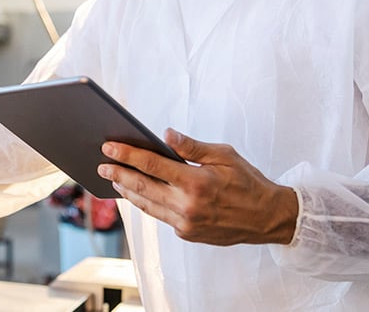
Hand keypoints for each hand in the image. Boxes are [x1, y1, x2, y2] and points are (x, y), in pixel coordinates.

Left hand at [97, 129, 297, 245]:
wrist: (268, 218)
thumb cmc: (248, 181)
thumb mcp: (224, 155)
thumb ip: (192, 147)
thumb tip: (166, 134)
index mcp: (197, 182)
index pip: (152, 165)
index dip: (127, 155)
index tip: (108, 147)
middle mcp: (188, 206)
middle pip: (142, 187)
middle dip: (118, 173)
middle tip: (101, 164)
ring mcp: (187, 223)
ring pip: (147, 205)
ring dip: (128, 191)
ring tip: (113, 178)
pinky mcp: (188, 234)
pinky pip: (161, 216)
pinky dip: (147, 203)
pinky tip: (137, 193)